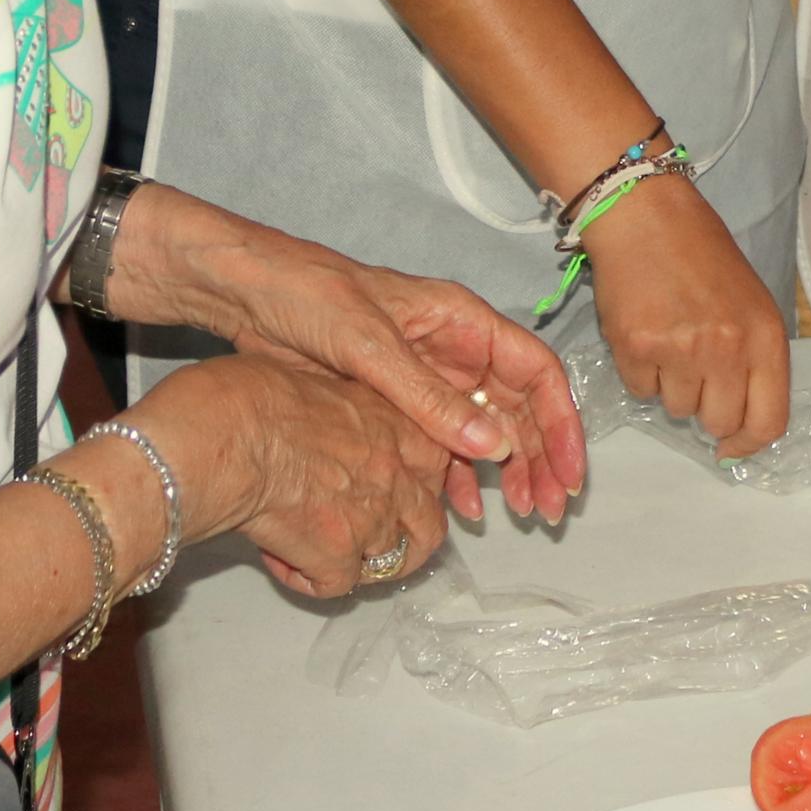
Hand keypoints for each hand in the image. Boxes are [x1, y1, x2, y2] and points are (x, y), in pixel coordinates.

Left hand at [112, 186, 584, 523]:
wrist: (243, 293)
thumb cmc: (310, 297)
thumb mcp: (372, 346)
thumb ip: (431, 399)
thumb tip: (496, 448)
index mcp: (462, 322)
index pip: (535, 371)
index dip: (560, 423)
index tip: (567, 472)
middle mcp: (455, 350)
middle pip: (517, 407)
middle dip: (538, 458)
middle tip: (546, 510)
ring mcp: (427, 377)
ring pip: (484, 431)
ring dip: (503, 473)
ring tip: (516, 517)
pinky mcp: (395, 402)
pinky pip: (442, 444)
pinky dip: (456, 477)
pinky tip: (460, 510)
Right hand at [131, 350, 471, 599]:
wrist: (224, 437)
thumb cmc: (250, 395)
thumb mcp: (313, 378)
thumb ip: (339, 408)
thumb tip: (322, 414)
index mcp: (396, 425)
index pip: (436, 463)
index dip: (417, 480)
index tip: (391, 483)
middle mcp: (396, 476)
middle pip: (429, 525)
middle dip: (405, 534)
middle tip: (367, 530)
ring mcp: (372, 521)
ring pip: (395, 562)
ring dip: (365, 562)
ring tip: (329, 552)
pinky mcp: (336, 557)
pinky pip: (336, 585)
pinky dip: (310, 578)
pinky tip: (281, 558)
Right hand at [580, 168, 792, 455]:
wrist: (645, 217)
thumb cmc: (701, 255)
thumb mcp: (751, 303)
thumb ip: (753, 359)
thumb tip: (739, 422)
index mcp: (764, 337)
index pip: (769, 420)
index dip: (749, 443)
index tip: (732, 448)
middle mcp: (727, 349)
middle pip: (718, 422)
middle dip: (705, 409)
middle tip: (695, 374)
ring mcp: (680, 350)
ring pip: (676, 409)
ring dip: (672, 386)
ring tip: (670, 339)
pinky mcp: (635, 349)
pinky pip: (640, 390)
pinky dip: (641, 372)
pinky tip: (645, 332)